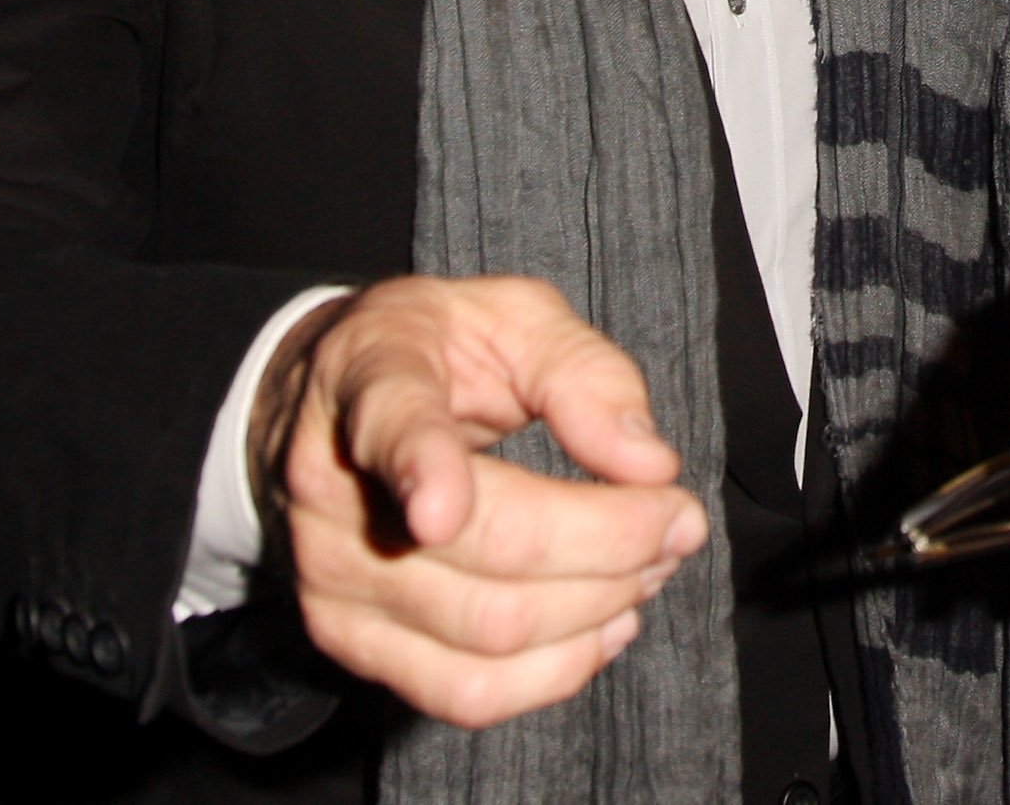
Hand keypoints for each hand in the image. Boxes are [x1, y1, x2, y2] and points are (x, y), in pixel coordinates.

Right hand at [250, 275, 709, 729]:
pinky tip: (602, 627)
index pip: (391, 428)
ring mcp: (332, 579)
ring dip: (599, 609)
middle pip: (488, 547)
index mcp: (371, 377)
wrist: (330, 402)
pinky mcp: (350, 644)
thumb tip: (649, 464)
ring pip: (487, 634)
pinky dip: (553, 674)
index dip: (418, 471)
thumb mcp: (513, 316)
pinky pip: (464, 694)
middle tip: (679, 520)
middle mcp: (333, 490)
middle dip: (613, 542)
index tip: (443, 511)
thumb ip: (585, 374)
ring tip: (651, 565)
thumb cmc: (436, 351)